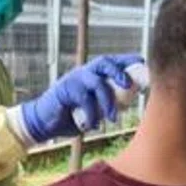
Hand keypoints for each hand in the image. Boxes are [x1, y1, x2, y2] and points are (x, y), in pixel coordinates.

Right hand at [13, 54, 143, 144]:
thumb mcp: (91, 110)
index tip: (142, 62)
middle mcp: (83, 73)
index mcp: (91, 74)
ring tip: (113, 118)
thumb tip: (124, 106)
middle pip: (104, 63)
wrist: (43, 123)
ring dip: (108, 101)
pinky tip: (93, 125)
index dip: (126, 60)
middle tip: (129, 86)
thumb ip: (105, 105)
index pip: (111, 61)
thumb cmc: (69, 117)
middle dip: (119, 72)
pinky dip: (91, 113)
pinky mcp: (65, 90)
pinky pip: (84, 99)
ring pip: (97, 83)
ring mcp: (73, 79)